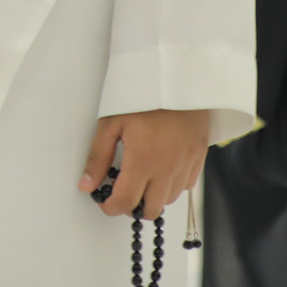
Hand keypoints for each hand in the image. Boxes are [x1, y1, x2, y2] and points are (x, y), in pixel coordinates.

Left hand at [78, 108, 209, 220]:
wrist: (176, 77)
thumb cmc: (141, 97)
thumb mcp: (111, 122)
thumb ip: (98, 157)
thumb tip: (87, 186)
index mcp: (144, 161)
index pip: (126, 202)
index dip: (111, 207)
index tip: (103, 201)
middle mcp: (168, 169)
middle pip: (150, 209)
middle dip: (132, 206)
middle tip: (120, 191)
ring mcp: (187, 165)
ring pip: (169, 200)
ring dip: (152, 197)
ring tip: (139, 178)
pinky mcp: (199, 158)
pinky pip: (186, 185)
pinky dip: (171, 185)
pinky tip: (159, 169)